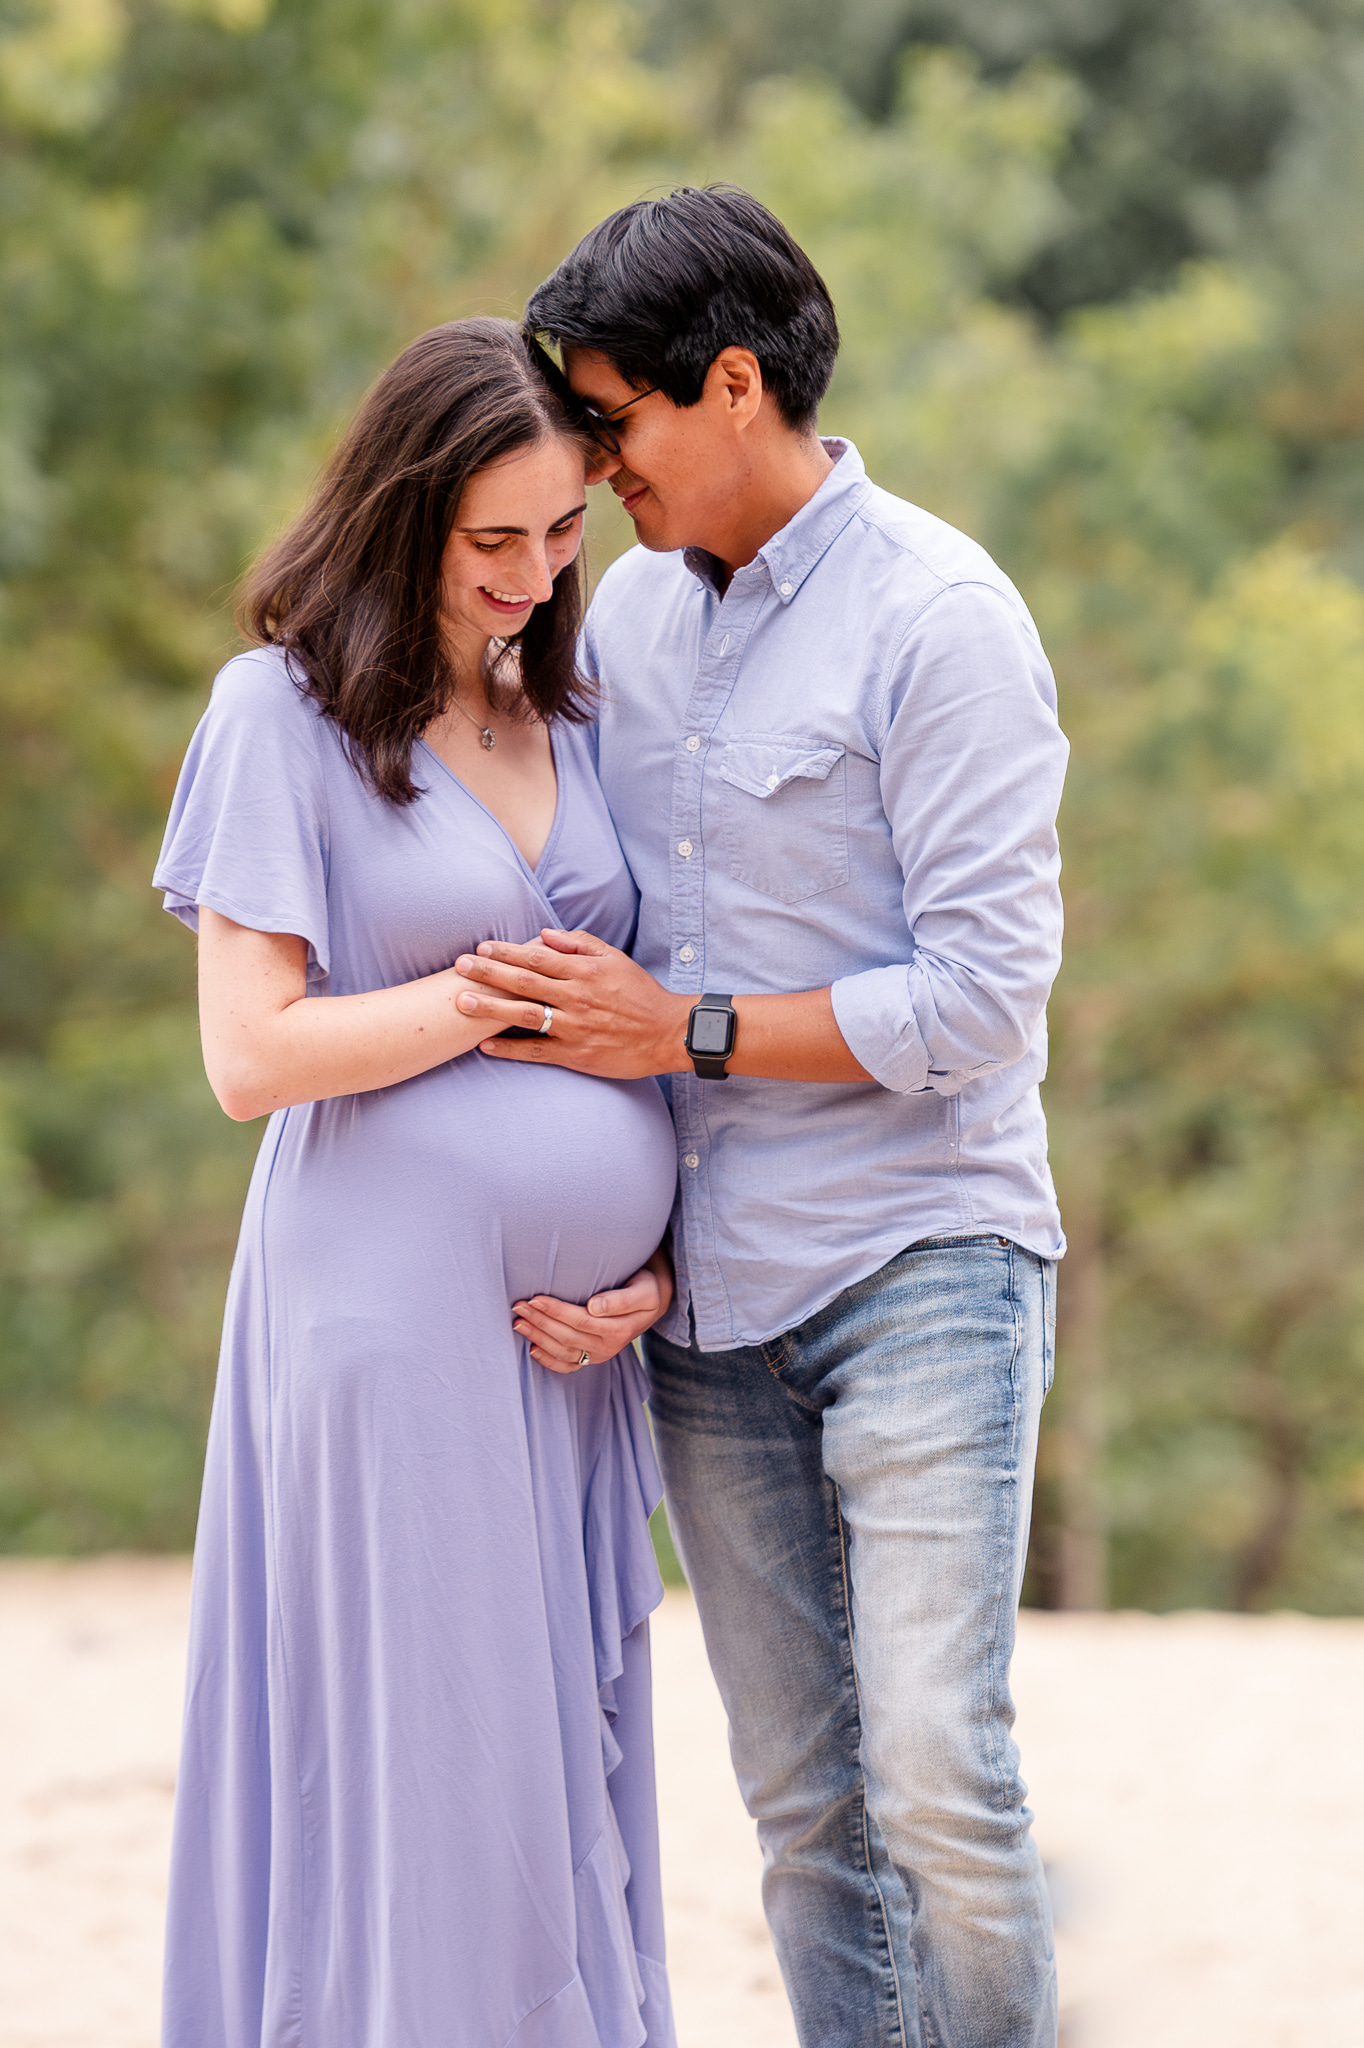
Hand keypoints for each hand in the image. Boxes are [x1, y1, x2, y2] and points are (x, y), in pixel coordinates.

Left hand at [454, 928, 691, 1078]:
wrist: (668, 1033)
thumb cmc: (640, 993)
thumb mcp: (615, 959)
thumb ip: (580, 943)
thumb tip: (544, 934)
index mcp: (585, 971)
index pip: (537, 958)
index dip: (507, 952)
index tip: (481, 948)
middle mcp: (577, 997)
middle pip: (524, 982)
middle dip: (489, 973)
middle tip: (459, 967)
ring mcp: (575, 1027)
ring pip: (525, 1015)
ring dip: (491, 1008)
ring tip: (462, 1002)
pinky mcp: (576, 1054)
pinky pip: (536, 1051)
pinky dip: (510, 1048)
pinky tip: (485, 1045)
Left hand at [512, 1247, 673, 1374]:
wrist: (653, 1302)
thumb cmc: (644, 1288)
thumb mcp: (643, 1290)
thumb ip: (621, 1300)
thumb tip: (593, 1307)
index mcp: (620, 1328)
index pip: (581, 1320)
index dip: (556, 1311)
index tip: (534, 1298)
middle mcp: (609, 1346)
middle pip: (567, 1336)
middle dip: (540, 1322)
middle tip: (517, 1307)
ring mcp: (600, 1355)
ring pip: (563, 1351)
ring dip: (538, 1338)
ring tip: (518, 1324)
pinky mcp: (593, 1358)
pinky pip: (568, 1366)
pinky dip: (549, 1361)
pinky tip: (532, 1349)